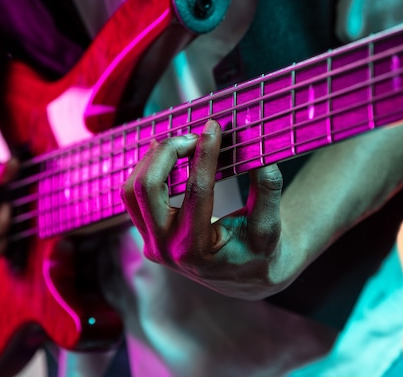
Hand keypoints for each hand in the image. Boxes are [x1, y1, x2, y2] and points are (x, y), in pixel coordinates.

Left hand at [121, 120, 290, 299]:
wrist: (244, 276)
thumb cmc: (260, 250)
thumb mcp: (270, 225)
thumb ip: (267, 190)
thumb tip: (261, 155)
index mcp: (197, 251)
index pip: (197, 192)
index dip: (206, 154)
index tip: (214, 126)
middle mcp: (166, 250)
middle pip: (147, 188)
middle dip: (168, 152)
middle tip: (194, 135)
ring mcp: (152, 244)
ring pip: (132, 190)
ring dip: (153, 159)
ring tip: (182, 143)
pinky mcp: (147, 234)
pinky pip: (133, 196)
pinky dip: (147, 170)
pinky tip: (167, 154)